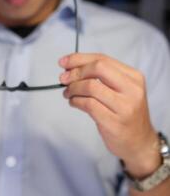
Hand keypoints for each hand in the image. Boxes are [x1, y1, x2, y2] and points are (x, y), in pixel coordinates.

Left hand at [59, 53, 160, 177]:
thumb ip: (100, 77)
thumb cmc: (123, 113)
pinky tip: (73, 102)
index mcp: (133, 77)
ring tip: (68, 93)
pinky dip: (75, 101)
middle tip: (63, 79)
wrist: (138, 142)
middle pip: (98, 68)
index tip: (63, 62)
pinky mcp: (114, 122)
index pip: (103, 59)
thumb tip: (69, 67)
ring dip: (73, 88)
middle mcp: (132, 89)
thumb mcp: (120, 90)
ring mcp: (125, 106)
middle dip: (75, 72)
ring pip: (91, 86)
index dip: (79, 59)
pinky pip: (88, 105)